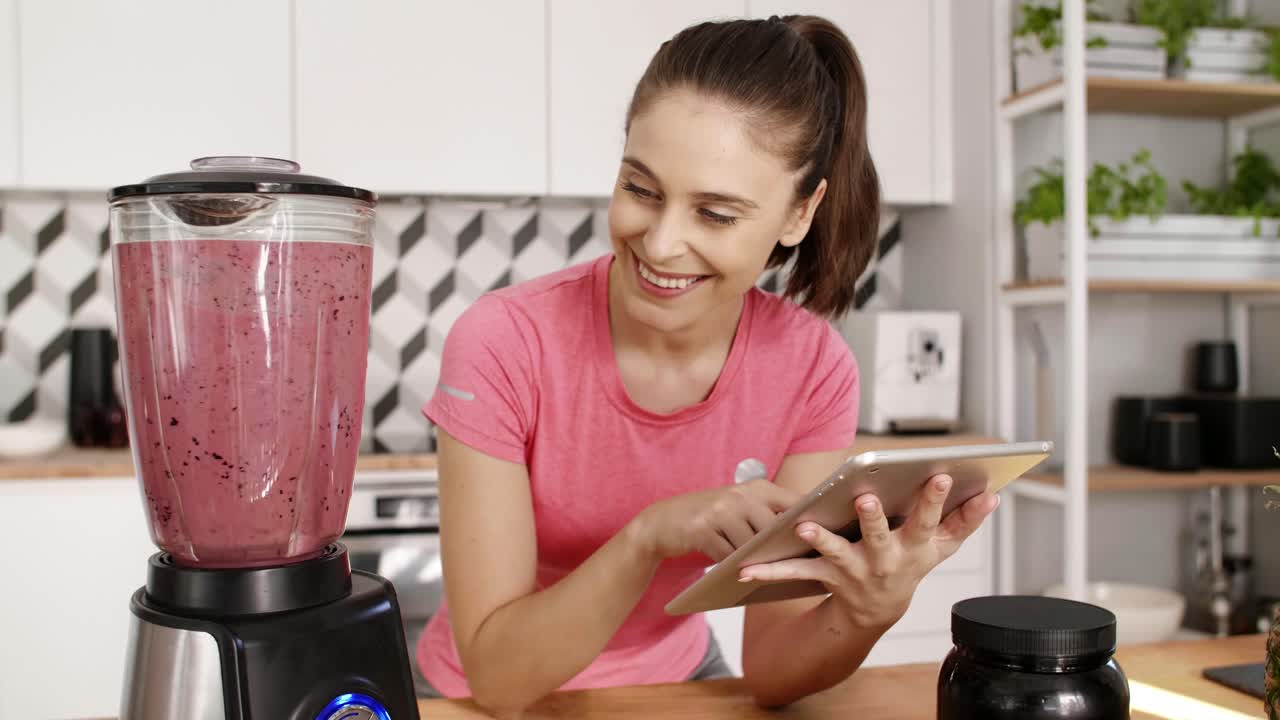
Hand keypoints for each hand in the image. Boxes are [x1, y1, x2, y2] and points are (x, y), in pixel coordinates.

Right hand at [631, 479, 800, 562]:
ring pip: (751, 546)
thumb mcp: (741, 506)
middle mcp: (741, 494)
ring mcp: (721, 511)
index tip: (826, 537)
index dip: (810, 520)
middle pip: (774, 530)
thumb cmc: (711, 517)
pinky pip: (728, 556)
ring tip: (760, 570)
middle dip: (780, 549)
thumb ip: (769, 514)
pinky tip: (734, 571)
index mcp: (757, 487)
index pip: (794, 503)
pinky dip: (732, 566)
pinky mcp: (703, 530)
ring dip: (754, 561)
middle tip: (790, 566)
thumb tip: (807, 535)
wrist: (663, 521)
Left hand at [737, 474, 999, 629]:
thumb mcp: (940, 548)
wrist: (876, 611)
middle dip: (874, 518)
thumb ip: (964, 520)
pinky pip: (796, 571)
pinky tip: (748, 568)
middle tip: (866, 498)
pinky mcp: (825, 576)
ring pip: (836, 553)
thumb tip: (991, 494)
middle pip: (880, 535)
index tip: (941, 474)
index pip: (929, 520)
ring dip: (822, 540)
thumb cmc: (909, 564)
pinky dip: (771, 570)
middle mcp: (884, 560)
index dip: (935, 498)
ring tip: (806, 526)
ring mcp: (853, 570)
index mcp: (913, 546)